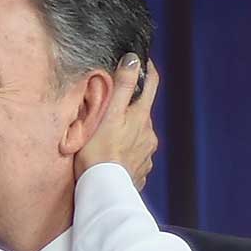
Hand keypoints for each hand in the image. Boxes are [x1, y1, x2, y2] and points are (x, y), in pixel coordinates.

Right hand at [75, 54, 158, 190]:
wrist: (104, 192)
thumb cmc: (99, 154)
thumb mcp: (108, 114)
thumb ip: (122, 86)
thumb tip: (133, 59)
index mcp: (141, 117)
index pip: (151, 84)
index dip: (146, 69)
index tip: (140, 60)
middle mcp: (149, 134)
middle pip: (142, 112)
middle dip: (130, 107)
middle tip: (110, 107)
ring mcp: (147, 154)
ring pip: (139, 135)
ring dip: (127, 132)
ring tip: (107, 137)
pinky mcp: (141, 171)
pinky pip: (135, 156)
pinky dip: (126, 153)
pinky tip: (113, 157)